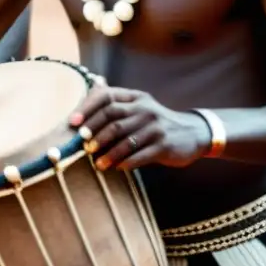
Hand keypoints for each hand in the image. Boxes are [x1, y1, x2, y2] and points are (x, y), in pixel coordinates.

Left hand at [69, 86, 211, 170]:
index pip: (106, 97)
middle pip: (113, 117)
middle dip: (95, 131)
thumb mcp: (139, 107)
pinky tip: (117, 167)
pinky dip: (126, 162)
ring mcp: (156, 126)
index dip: (87, 108)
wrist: (193, 133)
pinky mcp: (165, 144)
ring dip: (108, 153)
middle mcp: (145, 109)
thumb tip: (85, 99)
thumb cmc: (155, 123)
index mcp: (136, 97)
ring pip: (125, 139)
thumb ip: (115, 104)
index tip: (72, 122)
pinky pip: (141, 155)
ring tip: (97, 164)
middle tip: (82, 144)